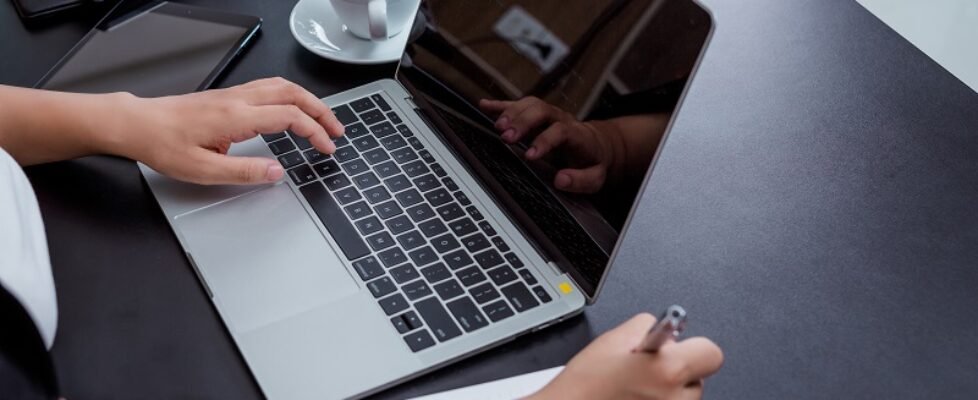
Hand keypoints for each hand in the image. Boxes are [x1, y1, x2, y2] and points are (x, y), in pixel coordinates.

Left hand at [120, 77, 343, 184]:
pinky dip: (291, 96)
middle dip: (321, 111)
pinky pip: (268, 88)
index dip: (314, 132)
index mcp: (236, 117)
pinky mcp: (227, 96)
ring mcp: (233, 95)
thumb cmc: (163, 144)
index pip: (289, 117)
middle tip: (337, 130)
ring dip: (308, 100)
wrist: (137, 124)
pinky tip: (292, 108)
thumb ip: (244, 172)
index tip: (326, 148)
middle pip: (292, 94)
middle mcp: (238, 100)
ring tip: (322, 118)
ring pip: (282, 86)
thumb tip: (276, 173)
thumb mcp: (203, 170)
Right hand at [480, 97, 615, 192]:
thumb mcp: (596, 177)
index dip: (544, 141)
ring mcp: (548, 114)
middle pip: (542, 111)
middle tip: (507, 137)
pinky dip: (501, 105)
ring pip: (530, 104)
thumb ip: (581, 180)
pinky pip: (518, 105)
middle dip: (523, 122)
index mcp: (578, 134)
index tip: (529, 156)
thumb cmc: (593, 161)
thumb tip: (560, 180)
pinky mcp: (536, 115)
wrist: (598, 143)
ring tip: (497, 127)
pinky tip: (485, 105)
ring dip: (512, 113)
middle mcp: (562, 119)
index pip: (561, 131)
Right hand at [526, 313, 722, 399]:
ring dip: (669, 390)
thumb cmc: (584, 385)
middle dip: (679, 370)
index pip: (711, 353)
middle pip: (698, 378)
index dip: (693, 346)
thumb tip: (661, 328)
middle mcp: (675, 398)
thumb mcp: (612, 340)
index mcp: (667, 370)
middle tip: (649, 369)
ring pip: (685, 397)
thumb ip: (645, 326)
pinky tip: (635, 398)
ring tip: (636, 388)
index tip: (680, 347)